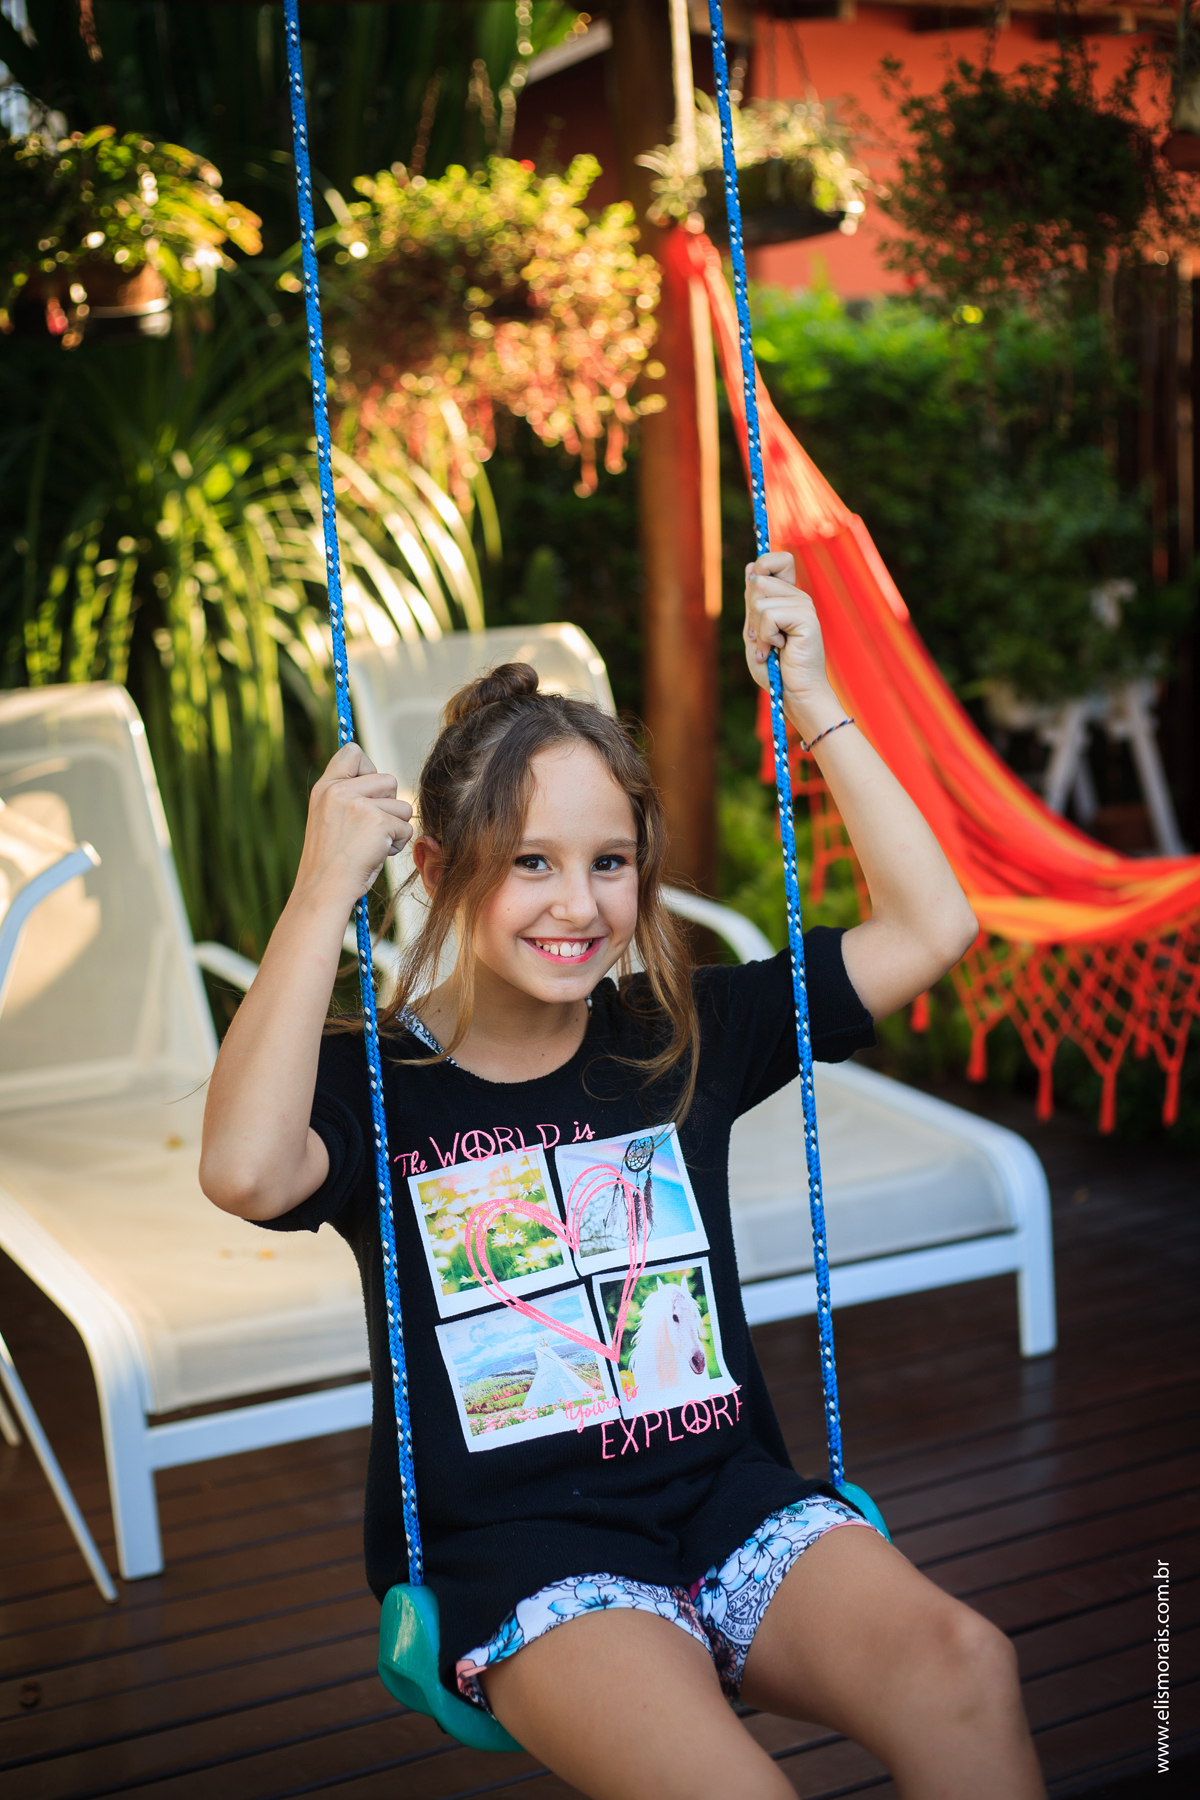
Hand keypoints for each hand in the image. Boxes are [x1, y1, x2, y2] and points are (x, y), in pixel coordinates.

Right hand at [294, 743, 411, 911]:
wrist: (324, 889)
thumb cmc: (329, 860)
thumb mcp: (327, 818)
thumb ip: (347, 796)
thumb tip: (383, 782)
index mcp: (325, 787)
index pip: (353, 752)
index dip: (368, 770)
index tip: (367, 795)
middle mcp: (340, 791)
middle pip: (388, 780)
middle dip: (388, 806)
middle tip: (369, 830)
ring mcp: (359, 805)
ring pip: (402, 805)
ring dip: (395, 828)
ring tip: (372, 844)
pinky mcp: (379, 823)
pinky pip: (406, 828)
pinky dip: (397, 844)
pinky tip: (376, 854)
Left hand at [744, 552, 842, 743]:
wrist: (795, 695)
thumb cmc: (775, 669)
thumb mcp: (755, 632)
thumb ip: (752, 602)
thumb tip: (752, 566)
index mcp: (788, 596)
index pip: (774, 559)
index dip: (760, 569)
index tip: (756, 602)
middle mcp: (798, 596)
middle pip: (758, 579)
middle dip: (751, 614)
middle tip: (764, 638)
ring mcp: (804, 605)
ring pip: (760, 598)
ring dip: (757, 630)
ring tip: (771, 648)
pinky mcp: (806, 618)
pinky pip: (769, 615)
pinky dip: (765, 637)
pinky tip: (779, 649)